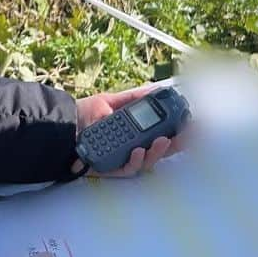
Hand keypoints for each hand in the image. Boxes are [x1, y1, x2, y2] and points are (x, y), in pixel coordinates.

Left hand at [69, 85, 184, 177]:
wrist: (62, 126)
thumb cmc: (86, 115)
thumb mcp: (112, 102)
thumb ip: (134, 98)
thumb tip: (156, 89)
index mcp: (136, 132)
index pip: (163, 133)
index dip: (180, 131)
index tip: (194, 124)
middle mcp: (133, 148)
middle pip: (161, 150)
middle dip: (177, 144)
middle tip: (188, 135)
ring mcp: (124, 159)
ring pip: (148, 162)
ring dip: (157, 151)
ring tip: (162, 140)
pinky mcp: (111, 168)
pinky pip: (128, 169)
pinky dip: (134, 160)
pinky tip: (137, 150)